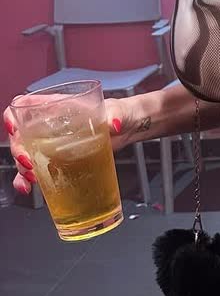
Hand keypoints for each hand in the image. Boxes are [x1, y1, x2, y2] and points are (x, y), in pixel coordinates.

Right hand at [3, 97, 140, 197]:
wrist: (130, 128)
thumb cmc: (120, 112)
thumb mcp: (118, 111)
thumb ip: (116, 115)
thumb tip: (115, 124)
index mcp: (58, 107)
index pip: (24, 106)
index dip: (13, 116)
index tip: (14, 129)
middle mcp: (49, 125)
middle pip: (21, 135)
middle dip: (19, 151)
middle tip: (29, 164)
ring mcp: (53, 143)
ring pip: (26, 155)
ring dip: (22, 169)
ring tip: (32, 179)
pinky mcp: (59, 160)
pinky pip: (39, 170)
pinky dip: (30, 180)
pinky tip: (30, 189)